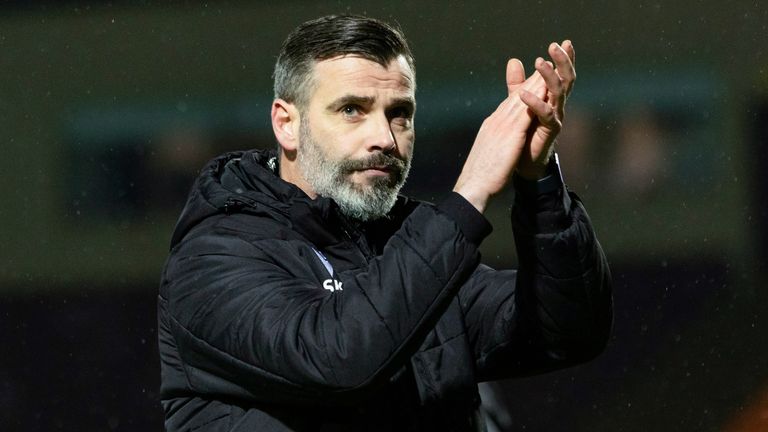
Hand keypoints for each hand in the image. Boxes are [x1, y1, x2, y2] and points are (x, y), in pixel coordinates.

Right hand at [453, 59, 546, 212]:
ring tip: (549, 67)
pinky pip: (525, 112)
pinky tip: (547, 90)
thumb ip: (498, 141)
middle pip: (517, 95)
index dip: (524, 88)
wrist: (473, 187)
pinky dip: (535, 98)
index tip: (537, 77)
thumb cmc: (481, 175)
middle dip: (532, 78)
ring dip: (536, 82)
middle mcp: (496, 121)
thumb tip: (502, 138)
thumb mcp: (491, 152)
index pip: (511, 103)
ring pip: (522, 98)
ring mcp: (501, 126)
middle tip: (548, 61)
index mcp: (492, 125)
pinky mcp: (509, 134)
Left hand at [516, 40, 575, 179]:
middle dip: (562, 61)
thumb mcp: (518, 103)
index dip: (565, 59)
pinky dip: (534, 103)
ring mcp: (556, 117)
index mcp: (552, 97)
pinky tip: (522, 94)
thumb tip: (514, 60)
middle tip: (555, 46)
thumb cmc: (524, 132)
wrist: (523, 161)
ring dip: (550, 76)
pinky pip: (545, 114)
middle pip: (566, 79)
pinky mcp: (550, 130)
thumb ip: (517, 83)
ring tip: (540, 62)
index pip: (561, 74)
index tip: (565, 41)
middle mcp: (558, 105)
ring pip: (559, 92)